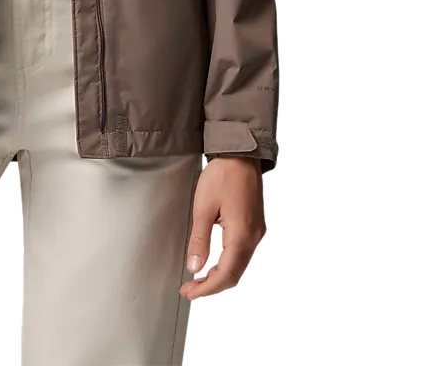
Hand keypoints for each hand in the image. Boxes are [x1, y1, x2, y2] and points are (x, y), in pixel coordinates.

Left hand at [179, 157, 265, 301]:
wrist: (240, 154)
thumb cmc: (223, 175)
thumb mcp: (203, 207)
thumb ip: (200, 241)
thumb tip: (195, 267)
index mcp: (241, 235)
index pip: (225, 274)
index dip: (207, 288)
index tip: (190, 292)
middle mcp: (253, 237)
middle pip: (234, 274)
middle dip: (212, 285)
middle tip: (190, 289)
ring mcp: (256, 231)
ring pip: (239, 265)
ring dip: (219, 275)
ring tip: (198, 279)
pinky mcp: (254, 225)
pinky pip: (242, 253)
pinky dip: (227, 263)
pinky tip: (213, 262)